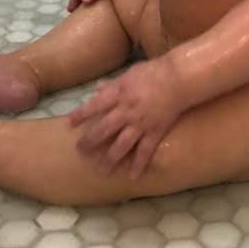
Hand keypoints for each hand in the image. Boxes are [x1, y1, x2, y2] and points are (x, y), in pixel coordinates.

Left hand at [68, 58, 186, 179]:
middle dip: (90, 142)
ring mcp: (140, 123)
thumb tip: (97, 88)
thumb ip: (113, 83)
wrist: (179, 78)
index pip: (94, 106)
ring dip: (109, 159)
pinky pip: (145, 151)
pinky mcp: (155, 132)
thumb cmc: (154, 71)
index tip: (69, 124)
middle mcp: (126, 110)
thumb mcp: (130, 73)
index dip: (81, 115)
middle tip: (80, 152)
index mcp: (119, 93)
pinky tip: (132, 177)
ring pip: (121, 145)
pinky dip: (138, 165)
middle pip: (103, 130)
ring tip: (101, 171)